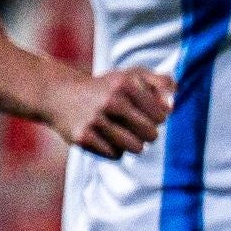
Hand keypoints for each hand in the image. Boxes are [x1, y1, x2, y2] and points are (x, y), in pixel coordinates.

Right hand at [45, 67, 172, 159]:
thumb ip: (161, 83)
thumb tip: (171, 105)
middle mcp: (109, 100)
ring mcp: (94, 120)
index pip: (161, 116)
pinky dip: (113, 149)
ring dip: (132, 143)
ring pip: (136, 148)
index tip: (144, 111)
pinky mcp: (82, 137)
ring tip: (120, 131)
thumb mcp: (133, 76)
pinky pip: (115, 155)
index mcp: (125, 83)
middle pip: (151, 134)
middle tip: (133, 124)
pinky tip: (102, 136)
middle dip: (147, 133)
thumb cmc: (106, 87)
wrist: (59, 94)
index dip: (156, 117)